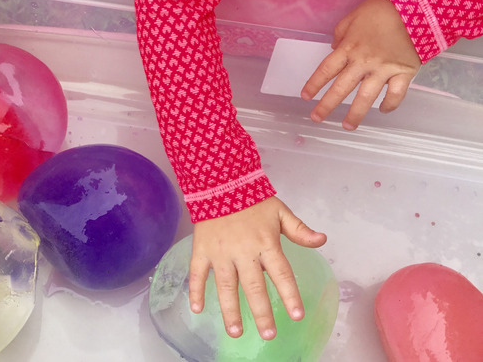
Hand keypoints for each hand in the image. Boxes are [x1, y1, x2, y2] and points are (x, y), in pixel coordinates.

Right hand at [188, 196, 326, 339]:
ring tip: (236, 332)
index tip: (297, 315)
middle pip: (253, 287)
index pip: (281, 273)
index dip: (289, 294)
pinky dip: (195, 291)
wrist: (220, 183)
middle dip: (261, 312)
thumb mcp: (280, 212)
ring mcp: (220, 252)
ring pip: (225, 286)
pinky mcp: (202, 250)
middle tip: (268, 334)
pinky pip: (197, 273)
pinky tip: (197, 310)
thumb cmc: (253, 200)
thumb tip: (322, 240)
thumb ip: (299, 230)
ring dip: (230, 310)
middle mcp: (243, 251)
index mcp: (266, 243)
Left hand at [301, 0, 421, 129]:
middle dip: (327, 105)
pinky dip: (390, 105)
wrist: (416, 5)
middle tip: (316, 118)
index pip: (326, 70)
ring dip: (355, 114)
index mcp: (348, 48)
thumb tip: (334, 49)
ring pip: (366, 97)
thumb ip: (340, 35)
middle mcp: (363, 62)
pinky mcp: (404, 72)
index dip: (314, 84)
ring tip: (347, 126)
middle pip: (341, 88)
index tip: (305, 97)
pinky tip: (382, 110)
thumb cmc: (381, 10)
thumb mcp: (352, 17)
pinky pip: (396, 94)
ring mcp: (384, 69)